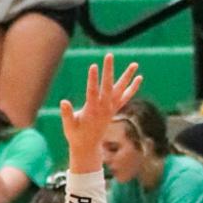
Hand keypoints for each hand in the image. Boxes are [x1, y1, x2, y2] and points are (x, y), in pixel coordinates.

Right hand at [59, 53, 142, 171]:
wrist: (88, 146)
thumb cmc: (75, 135)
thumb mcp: (69, 126)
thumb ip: (67, 114)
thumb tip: (63, 102)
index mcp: (91, 111)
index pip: (92, 92)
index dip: (93, 79)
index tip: (93, 66)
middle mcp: (104, 108)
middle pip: (107, 86)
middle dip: (108, 70)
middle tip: (109, 56)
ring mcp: (111, 109)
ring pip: (120, 90)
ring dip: (127, 77)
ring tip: (135, 64)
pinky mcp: (114, 109)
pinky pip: (125, 97)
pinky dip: (132, 88)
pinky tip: (139, 78)